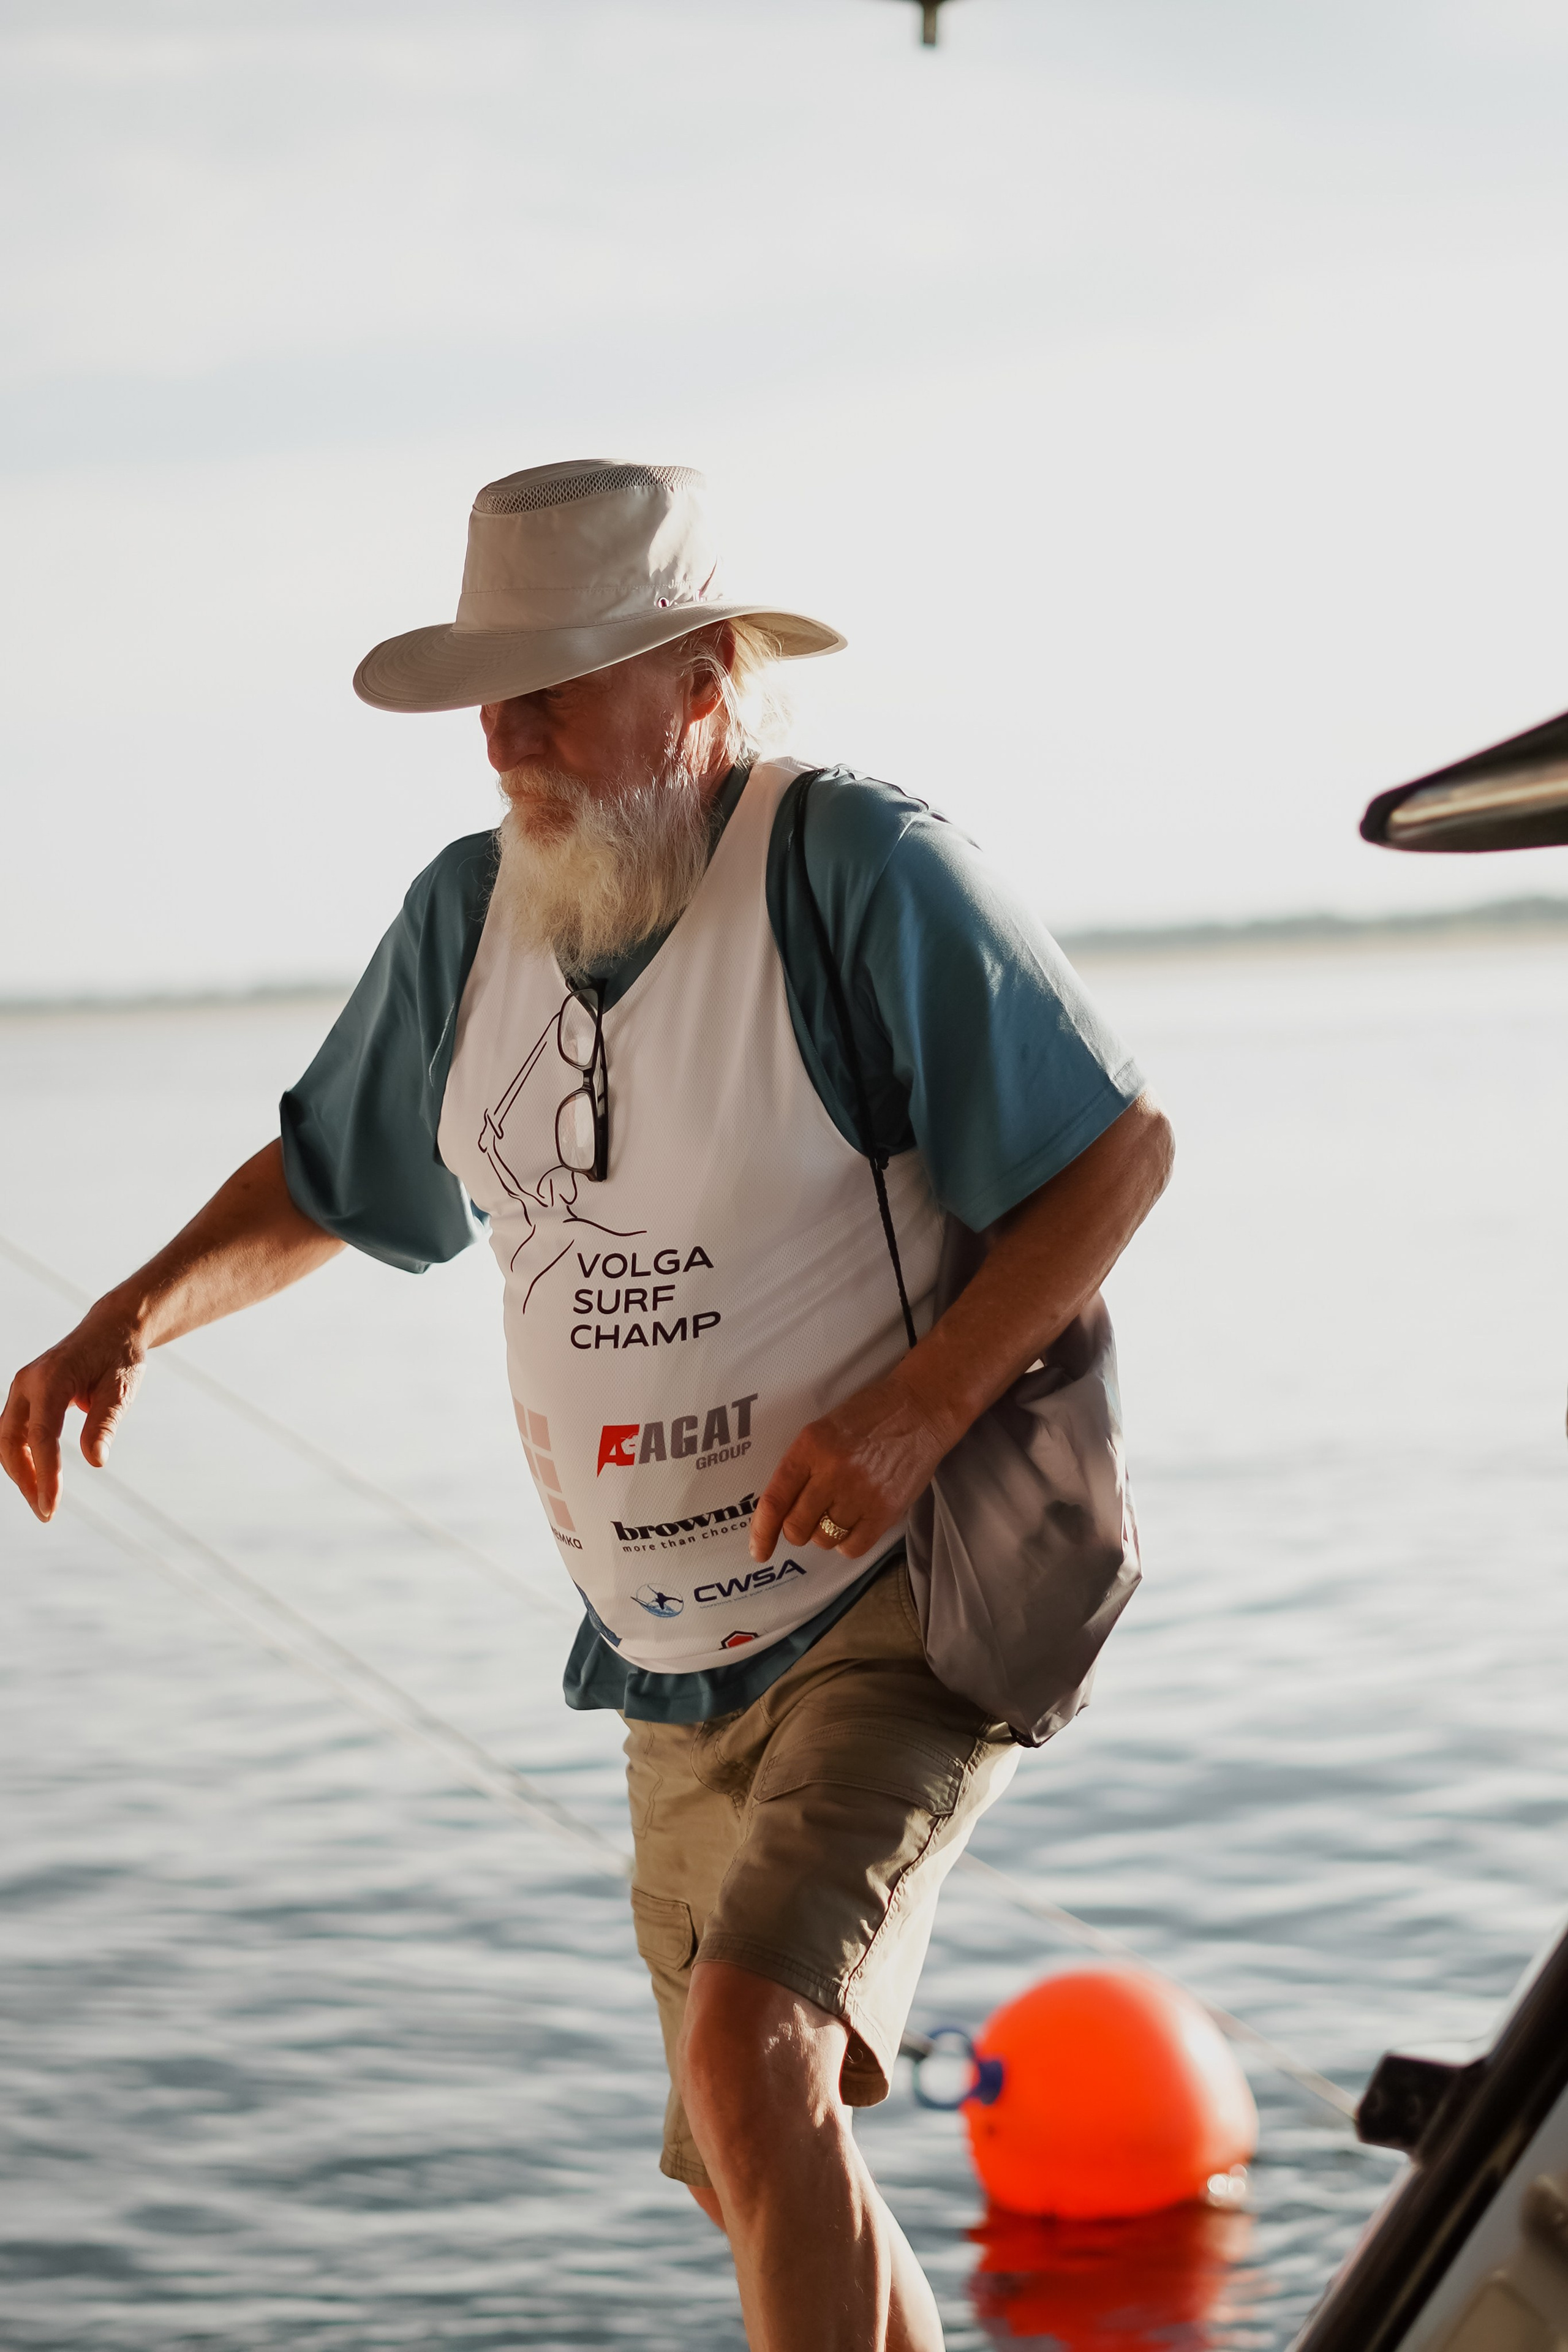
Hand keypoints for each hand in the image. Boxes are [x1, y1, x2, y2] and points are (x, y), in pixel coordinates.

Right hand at [0, 1306, 146, 1521]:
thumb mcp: (121, 1389)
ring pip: (7, 1439)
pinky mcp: (24, 1395)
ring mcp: (21, 1388)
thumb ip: (106, 1423)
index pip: (41, 1436)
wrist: (112, 1328)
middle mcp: (27, 1382)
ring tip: (43, 1502)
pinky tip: (38, 1479)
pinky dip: (23, 1457)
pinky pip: (15, 1432)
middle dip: (25, 1480)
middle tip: (46, 1513)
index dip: (45, 1474)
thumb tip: (96, 1461)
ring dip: (21, 1472)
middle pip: (10, 1440)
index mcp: (52, 1378)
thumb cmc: (119, 1357)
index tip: (50, 1508)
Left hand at [749, 1369, 951, 1563]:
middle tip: (809, 1517)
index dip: (762, 1531)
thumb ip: (801, 1465)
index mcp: (810, 1446)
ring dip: (826, 1533)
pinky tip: (855, 1523)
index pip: (775, 1499)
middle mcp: (832, 1471)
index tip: (759, 1550)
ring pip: (824, 1539)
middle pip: (797, 1527)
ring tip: (841, 1509)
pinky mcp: (886, 1510)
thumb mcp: (823, 1428)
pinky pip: (853, 1547)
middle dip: (797, 1529)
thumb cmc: (870, 1415)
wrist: (922, 1409)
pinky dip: (848, 1542)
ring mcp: (861, 1493)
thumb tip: (781, 1510)